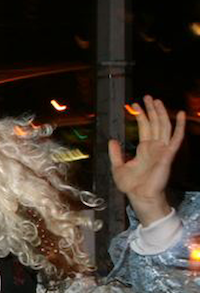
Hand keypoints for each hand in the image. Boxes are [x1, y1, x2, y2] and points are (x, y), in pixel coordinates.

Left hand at [109, 94, 185, 225]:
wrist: (140, 196)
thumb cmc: (131, 185)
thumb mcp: (118, 166)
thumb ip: (116, 153)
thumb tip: (112, 139)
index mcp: (144, 149)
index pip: (144, 127)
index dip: (140, 115)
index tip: (134, 104)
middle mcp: (155, 147)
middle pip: (154, 123)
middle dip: (151, 109)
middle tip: (147, 96)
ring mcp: (162, 150)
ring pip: (163, 126)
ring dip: (160, 113)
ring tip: (156, 100)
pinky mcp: (168, 154)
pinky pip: (176, 138)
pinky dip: (179, 126)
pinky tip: (179, 114)